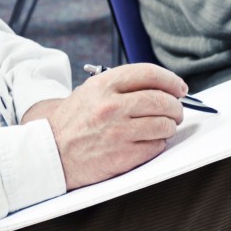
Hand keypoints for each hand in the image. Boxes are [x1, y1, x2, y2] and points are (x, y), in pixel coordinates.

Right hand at [28, 64, 186, 189]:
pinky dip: (158, 144)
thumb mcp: (90, 92)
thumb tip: (159, 86)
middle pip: (162, 100)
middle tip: (176, 111)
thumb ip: (120, 86)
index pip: (149, 73)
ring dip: (169, 126)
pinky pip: (157, 146)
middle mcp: (112, 106)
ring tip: (163, 128)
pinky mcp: (123, 156)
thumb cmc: (73, 123)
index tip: (179, 88)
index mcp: (103, 85)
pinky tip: (149, 142)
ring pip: (164, 125)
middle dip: (176, 106)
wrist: (51, 153)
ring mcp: (118, 132)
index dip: (171, 80)